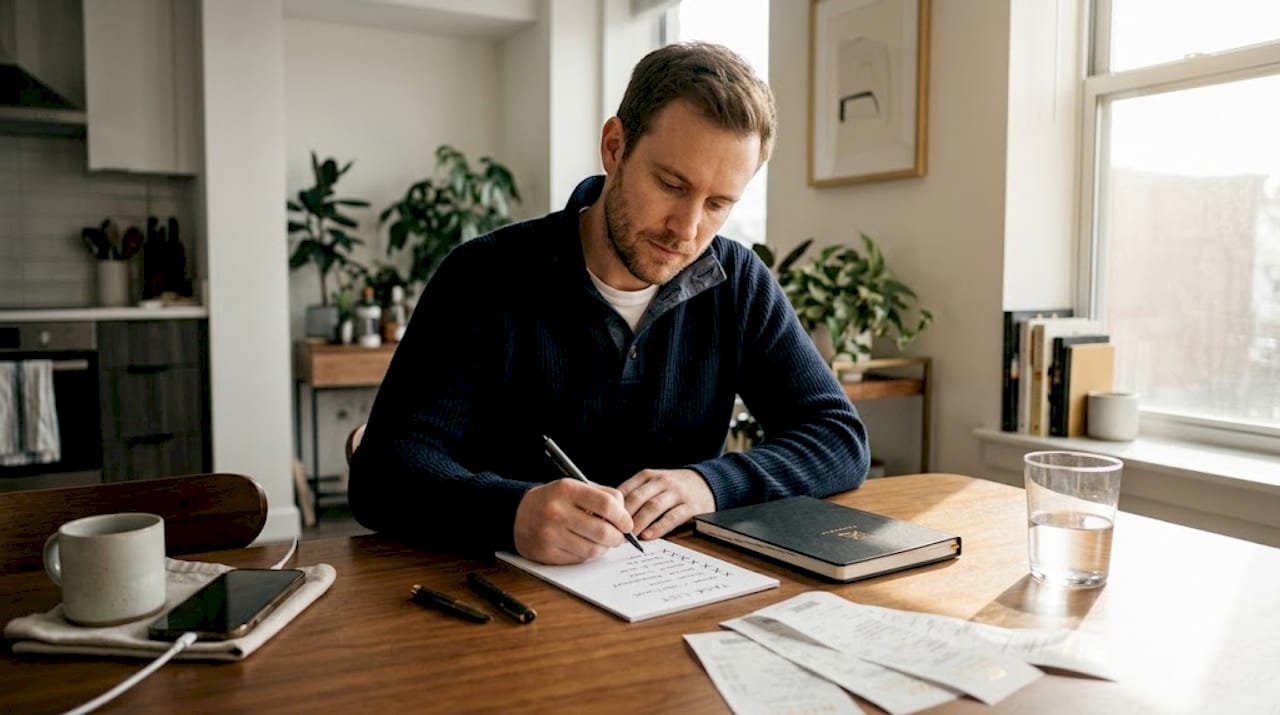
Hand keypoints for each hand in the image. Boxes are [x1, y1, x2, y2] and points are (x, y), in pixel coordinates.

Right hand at [513, 479, 634, 564]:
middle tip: (619, 537)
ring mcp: (550, 534)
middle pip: (602, 530)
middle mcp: (557, 511)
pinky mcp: (546, 553)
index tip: (627, 524)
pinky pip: (579, 559)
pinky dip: (588, 555)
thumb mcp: (575, 487)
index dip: (623, 517)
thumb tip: (626, 516)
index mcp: (566, 490)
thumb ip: (602, 496)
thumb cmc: (554, 500)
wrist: (518, 514)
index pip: (606, 504)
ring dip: (603, 548)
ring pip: (593, 549)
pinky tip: (584, 545)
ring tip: (601, 541)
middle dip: (617, 537)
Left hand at [617, 468, 714, 540]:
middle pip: (637, 498)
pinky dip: (658, 527)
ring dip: (639, 522)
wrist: (706, 482)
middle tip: (613, 532)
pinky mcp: (690, 506)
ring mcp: (676, 493)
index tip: (602, 521)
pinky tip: (648, 536)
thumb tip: (608, 514)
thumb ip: (634, 494)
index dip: (612, 506)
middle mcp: (661, 481)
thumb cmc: (672, 487)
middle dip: (623, 516)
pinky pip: (672, 517)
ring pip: (653, 507)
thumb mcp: (652, 483)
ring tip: (629, 536)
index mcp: (648, 476)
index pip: (625, 489)